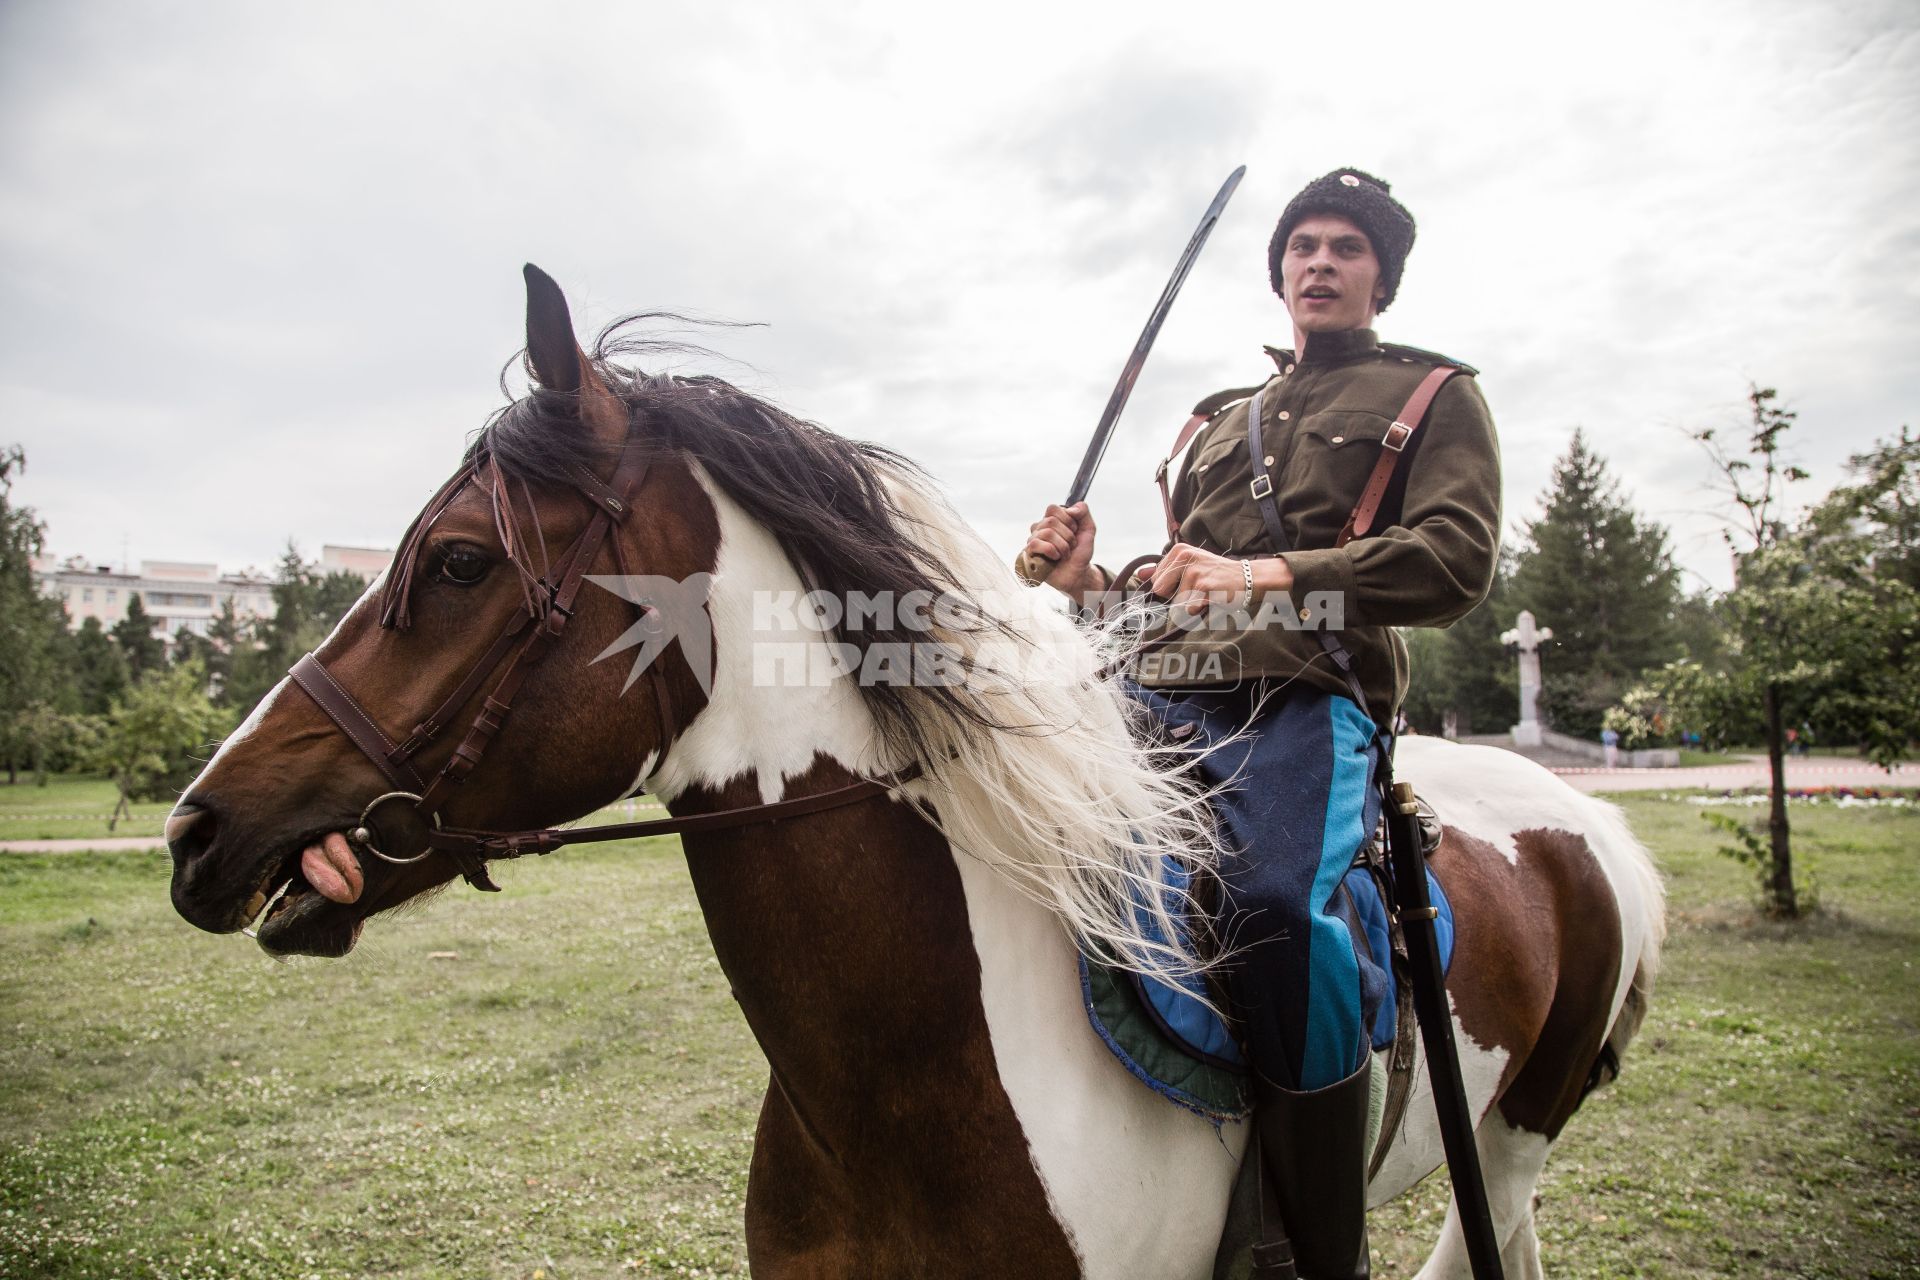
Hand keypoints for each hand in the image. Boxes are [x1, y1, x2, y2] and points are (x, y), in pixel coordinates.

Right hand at [1024, 502, 1101, 597]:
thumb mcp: (1088, 529)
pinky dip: (1051, 551)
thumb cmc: (1080, 552)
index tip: (1075, 530)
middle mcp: (1040, 528)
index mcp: (1051, 520)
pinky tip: (1055, 557)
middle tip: (1071, 545)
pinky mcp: (1030, 554)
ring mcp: (1033, 540)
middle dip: (1067, 535)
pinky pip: (1036, 544)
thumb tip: (1070, 509)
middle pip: (1050, 521)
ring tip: (1065, 554)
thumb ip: (1083, 512)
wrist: (1078, 573)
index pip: (1052, 508)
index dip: (1067, 519)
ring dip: (1062, 546)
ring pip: (1046, 533)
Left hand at [1137, 544, 1293, 614]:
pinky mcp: (1204, 586)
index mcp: (1179, 551)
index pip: (1156, 582)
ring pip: (1177, 602)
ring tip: (1207, 593)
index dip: (1170, 588)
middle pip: (1161, 591)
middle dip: (1177, 597)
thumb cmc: (1216, 574)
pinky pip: (1190, 608)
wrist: (1248, 578)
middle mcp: (1184, 558)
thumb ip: (1163, 570)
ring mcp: (1194, 572)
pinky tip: (1213, 597)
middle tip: (1197, 589)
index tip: (1188, 583)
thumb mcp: (1190, 565)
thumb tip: (1140, 574)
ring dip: (1192, 603)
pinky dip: (1201, 608)